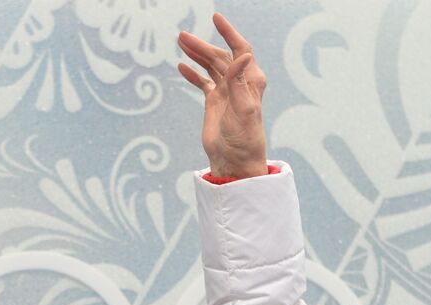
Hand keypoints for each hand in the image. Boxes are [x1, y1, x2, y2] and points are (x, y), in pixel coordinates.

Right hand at [178, 12, 269, 178]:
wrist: (234, 160)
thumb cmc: (244, 138)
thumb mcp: (244, 109)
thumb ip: (240, 82)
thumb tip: (243, 55)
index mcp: (251, 80)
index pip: (240, 49)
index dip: (229, 32)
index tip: (216, 18)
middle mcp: (239, 82)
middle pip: (219, 56)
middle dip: (202, 45)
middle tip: (182, 36)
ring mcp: (225, 91)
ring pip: (210, 66)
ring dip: (196, 54)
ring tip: (179, 42)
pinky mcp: (214, 102)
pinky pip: (203, 82)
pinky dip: (193, 73)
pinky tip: (181, 66)